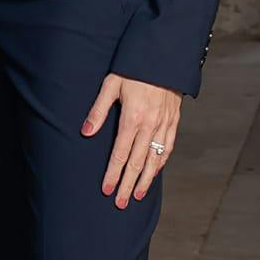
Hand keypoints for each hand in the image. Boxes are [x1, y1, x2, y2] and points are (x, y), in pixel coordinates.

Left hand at [83, 73, 181, 209]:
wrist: (164, 55)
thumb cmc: (133, 68)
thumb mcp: (111, 84)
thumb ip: (99, 110)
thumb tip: (86, 132)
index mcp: (133, 118)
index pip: (120, 154)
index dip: (112, 174)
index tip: (105, 190)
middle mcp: (150, 125)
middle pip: (138, 163)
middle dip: (127, 184)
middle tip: (118, 203)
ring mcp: (164, 125)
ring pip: (155, 160)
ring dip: (145, 180)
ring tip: (136, 196)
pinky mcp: (174, 121)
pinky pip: (168, 148)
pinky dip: (161, 164)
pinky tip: (155, 173)